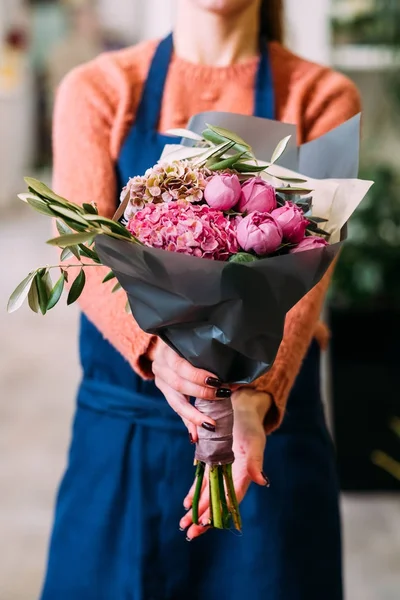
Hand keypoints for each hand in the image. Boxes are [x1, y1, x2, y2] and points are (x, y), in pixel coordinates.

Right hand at [152, 340, 233, 441]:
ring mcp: (160, 379)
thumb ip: (213, 362)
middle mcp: (160, 365)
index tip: (217, 382)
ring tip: (210, 426)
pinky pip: (176, 409)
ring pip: (175, 402)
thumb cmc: (189, 346)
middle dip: (201, 394)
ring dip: (194, 415)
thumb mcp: (197, 348)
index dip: (198, 376)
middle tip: (221, 398)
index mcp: (168, 350)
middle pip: (178, 384)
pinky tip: (195, 435)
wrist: (168, 346)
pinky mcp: (163, 391)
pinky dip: (188, 422)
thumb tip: (236, 383)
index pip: (181, 366)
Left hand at [179, 388, 271, 539]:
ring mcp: (221, 468)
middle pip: (216, 500)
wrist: (242, 407)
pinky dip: (195, 492)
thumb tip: (263, 481)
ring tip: (184, 522)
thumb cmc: (251, 425)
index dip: (217, 512)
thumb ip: (256, 462)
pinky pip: (202, 480)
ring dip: (197, 508)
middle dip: (202, 517)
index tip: (204, 524)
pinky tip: (186, 503)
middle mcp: (232, 474)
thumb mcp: (255, 441)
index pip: (229, 498)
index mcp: (243, 473)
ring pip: (207, 493)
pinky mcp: (212, 460)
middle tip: (188, 532)